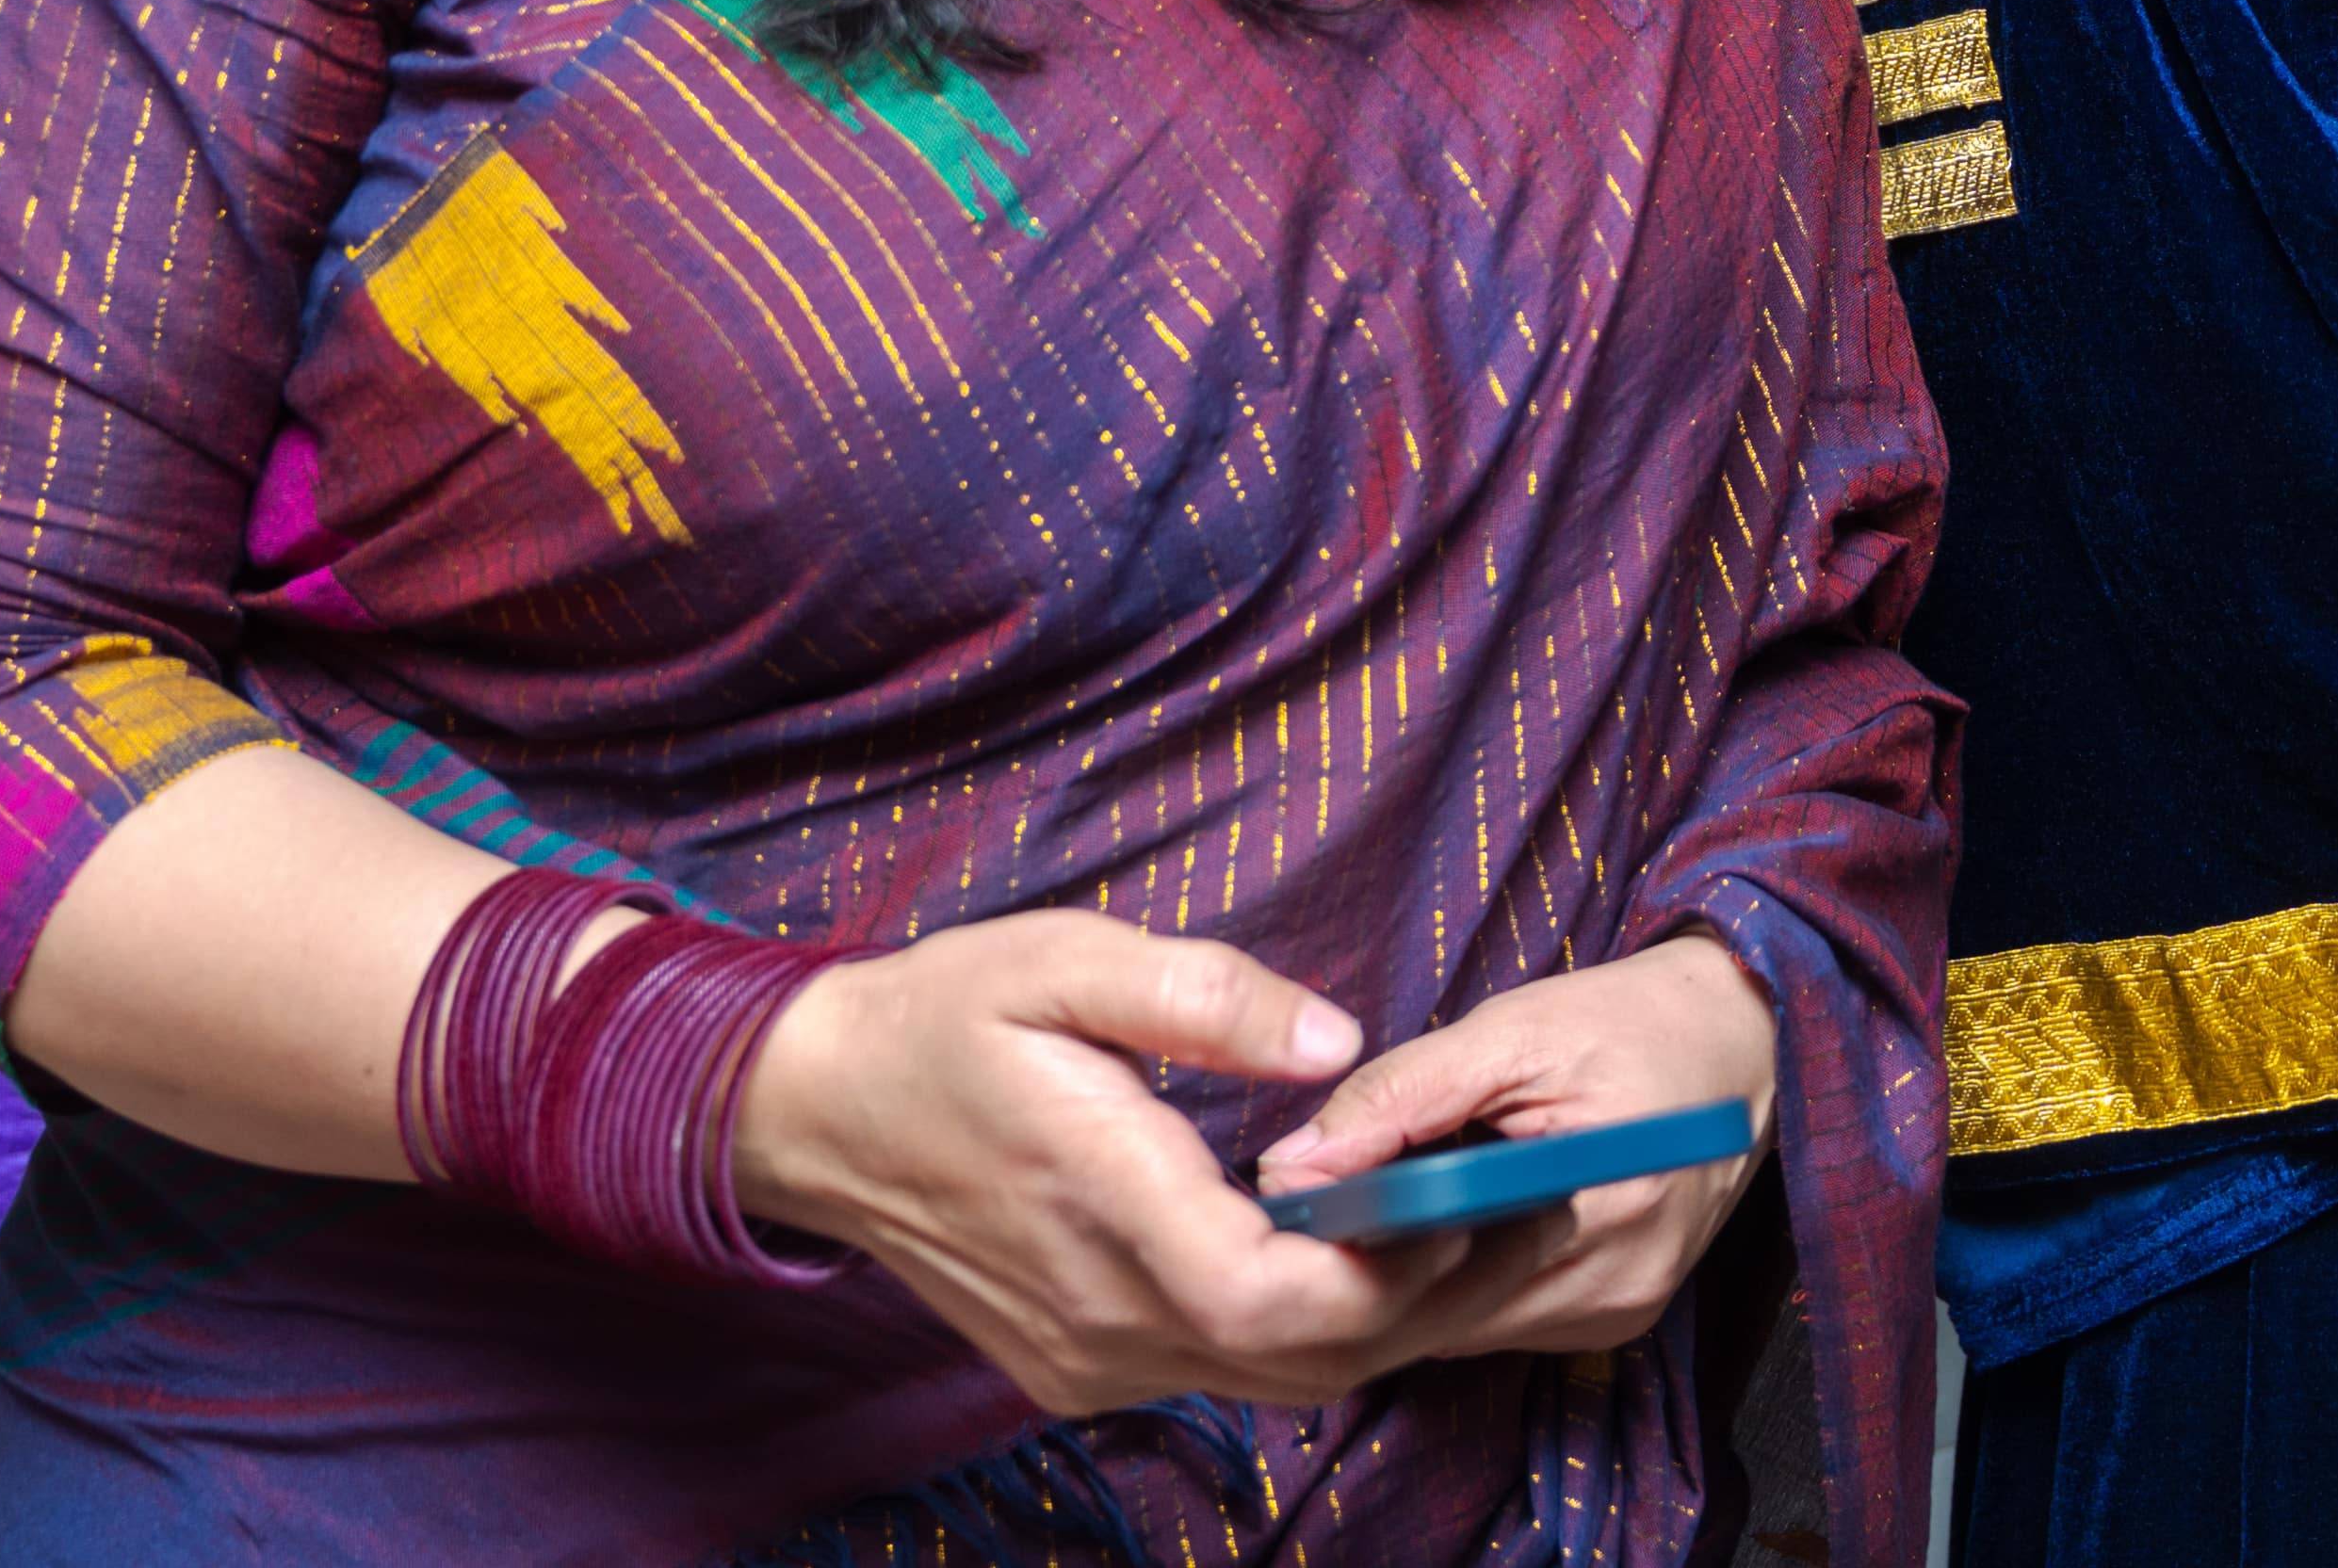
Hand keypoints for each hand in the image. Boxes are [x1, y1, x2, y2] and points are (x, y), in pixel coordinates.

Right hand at [730, 912, 1466, 1421]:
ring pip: (1273, 1378)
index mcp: (1099, 1202)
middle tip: (1524, 1215)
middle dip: (1425, 1298)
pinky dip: (1308, 1328)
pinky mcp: (1080, 1365)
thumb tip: (1338, 1041)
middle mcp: (1095, 1312)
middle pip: (1299, 1357)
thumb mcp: (1063, 959)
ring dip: (1378, 1319)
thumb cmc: (941, 1019)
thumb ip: (1206, 997)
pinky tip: (1357, 1252)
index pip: (1267, 1294)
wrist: (813, 1112)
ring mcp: (1085, 1355)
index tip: (1472, 1200)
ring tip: (1466, 1227)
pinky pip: (1225, 1370)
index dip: (1387, 1268)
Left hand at [1250, 934, 1776, 1365]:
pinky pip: (1502, 1318)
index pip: (1439, 1268)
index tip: (1307, 1196)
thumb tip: (1296, 1163)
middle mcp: (1618, 1284)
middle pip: (1444, 1311)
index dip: (1358, 1238)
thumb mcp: (1515, 1030)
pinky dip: (1467, 1276)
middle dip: (1381, 1258)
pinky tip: (1466, 1216)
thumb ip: (1401, 1096)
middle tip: (1337, 1192)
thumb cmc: (1636, 1023)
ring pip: (1465, 1324)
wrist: (1749, 1040)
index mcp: (1604, 1209)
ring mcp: (1619, 1311)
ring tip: (1406, 1193)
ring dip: (1422, 1272)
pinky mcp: (1617, 1318)